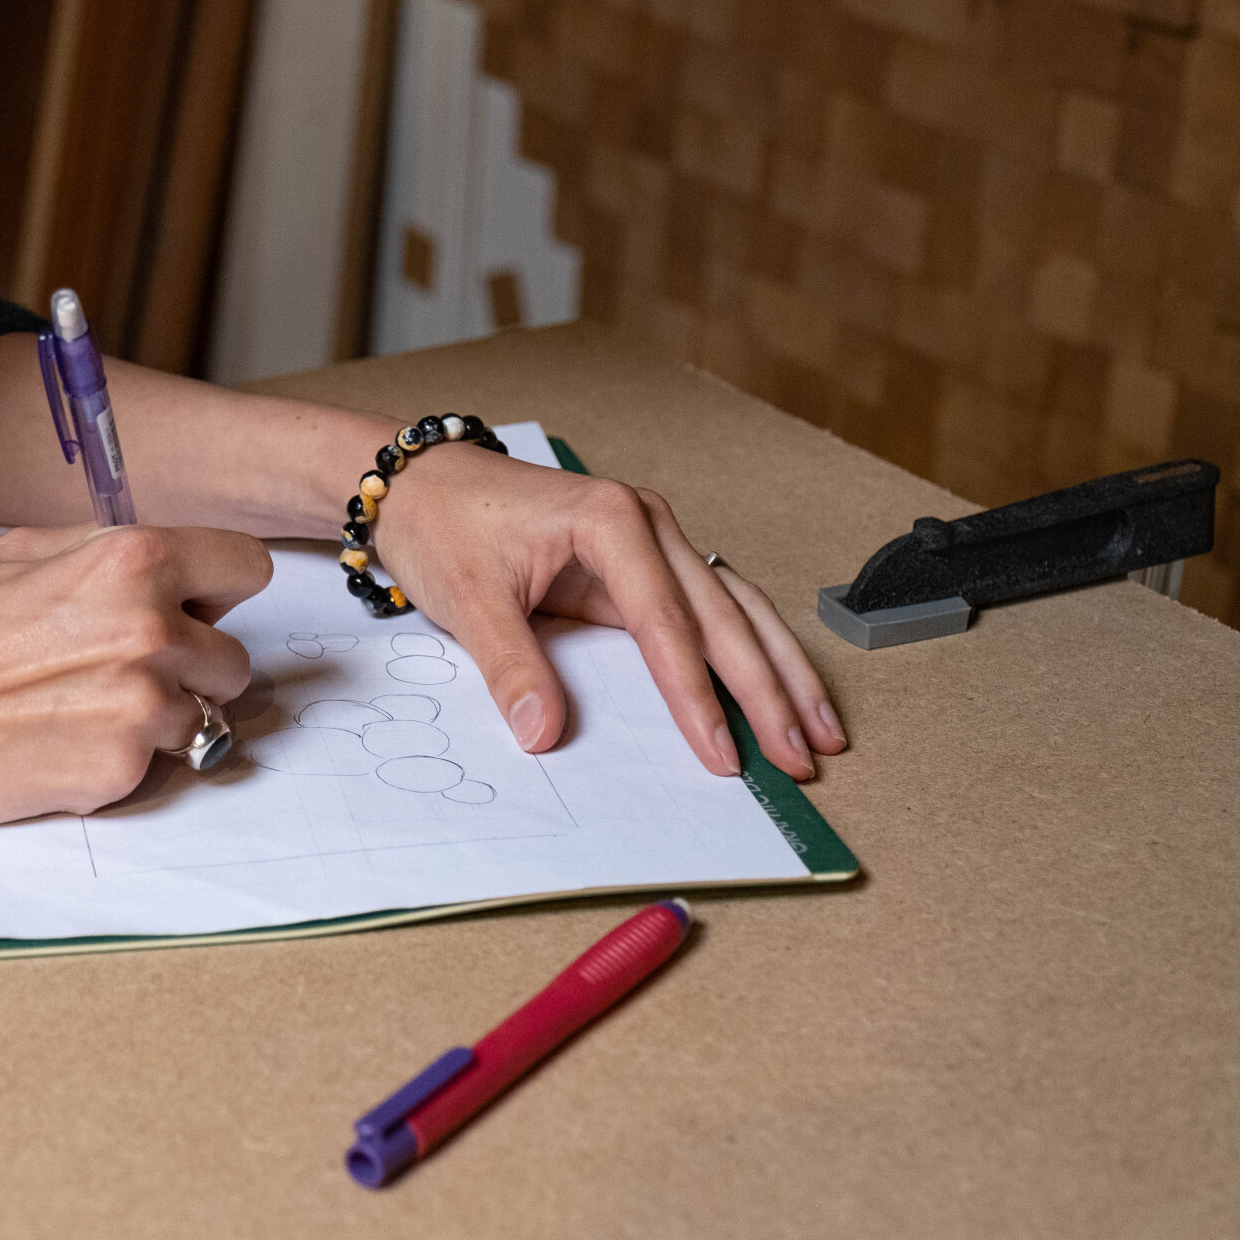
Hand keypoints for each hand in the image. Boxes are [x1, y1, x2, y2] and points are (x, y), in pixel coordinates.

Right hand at [0, 524, 271, 824]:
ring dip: (159, 716)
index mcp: (132, 562)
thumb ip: (110, 552)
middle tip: (120, 668)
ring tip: (81, 707)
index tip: (194, 607)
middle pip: (235, 657)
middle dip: (191, 664)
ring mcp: (141, 709)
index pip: (248, 567)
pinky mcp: (121, 772)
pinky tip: (60, 741)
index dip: (217, 590)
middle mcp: (151, 632)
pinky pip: (157, 764)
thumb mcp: (22, 552)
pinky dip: (120, 757)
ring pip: (203, 716)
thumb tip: (171, 568)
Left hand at [370, 441, 846, 780]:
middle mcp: (646, 524)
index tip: (723, 755)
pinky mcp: (641, 564)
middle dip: (768, 691)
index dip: (698, 696)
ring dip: (779, 672)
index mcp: (611, 522)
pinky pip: (709, 611)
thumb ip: (510, 667)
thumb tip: (545, 734)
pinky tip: (779, 694)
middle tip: (803, 756)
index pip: (667, 625)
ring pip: (736, 610)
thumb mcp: (468, 599)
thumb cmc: (444, 526)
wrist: (419, 484)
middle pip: (725, 616)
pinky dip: (747, 654)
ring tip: (821, 732)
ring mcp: (651, 542)